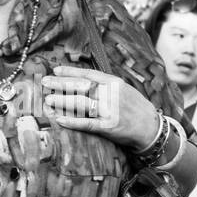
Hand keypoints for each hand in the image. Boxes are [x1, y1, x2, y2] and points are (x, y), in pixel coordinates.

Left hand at [42, 66, 158, 150]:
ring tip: (48, 100)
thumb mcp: (122, 89)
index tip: (55, 70)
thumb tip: (81, 79)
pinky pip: (87, 123)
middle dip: (61, 84)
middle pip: (82, 87)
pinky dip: (73, 121)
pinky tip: (59, 119)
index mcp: (114, 83)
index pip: (88, 74)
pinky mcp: (109, 127)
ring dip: (63, 101)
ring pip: (82, 103)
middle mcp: (111, 95)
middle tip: (45, 82)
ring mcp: (110, 111)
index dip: (70, 72)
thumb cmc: (133, 107)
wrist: (151, 127)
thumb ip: (104, 84)